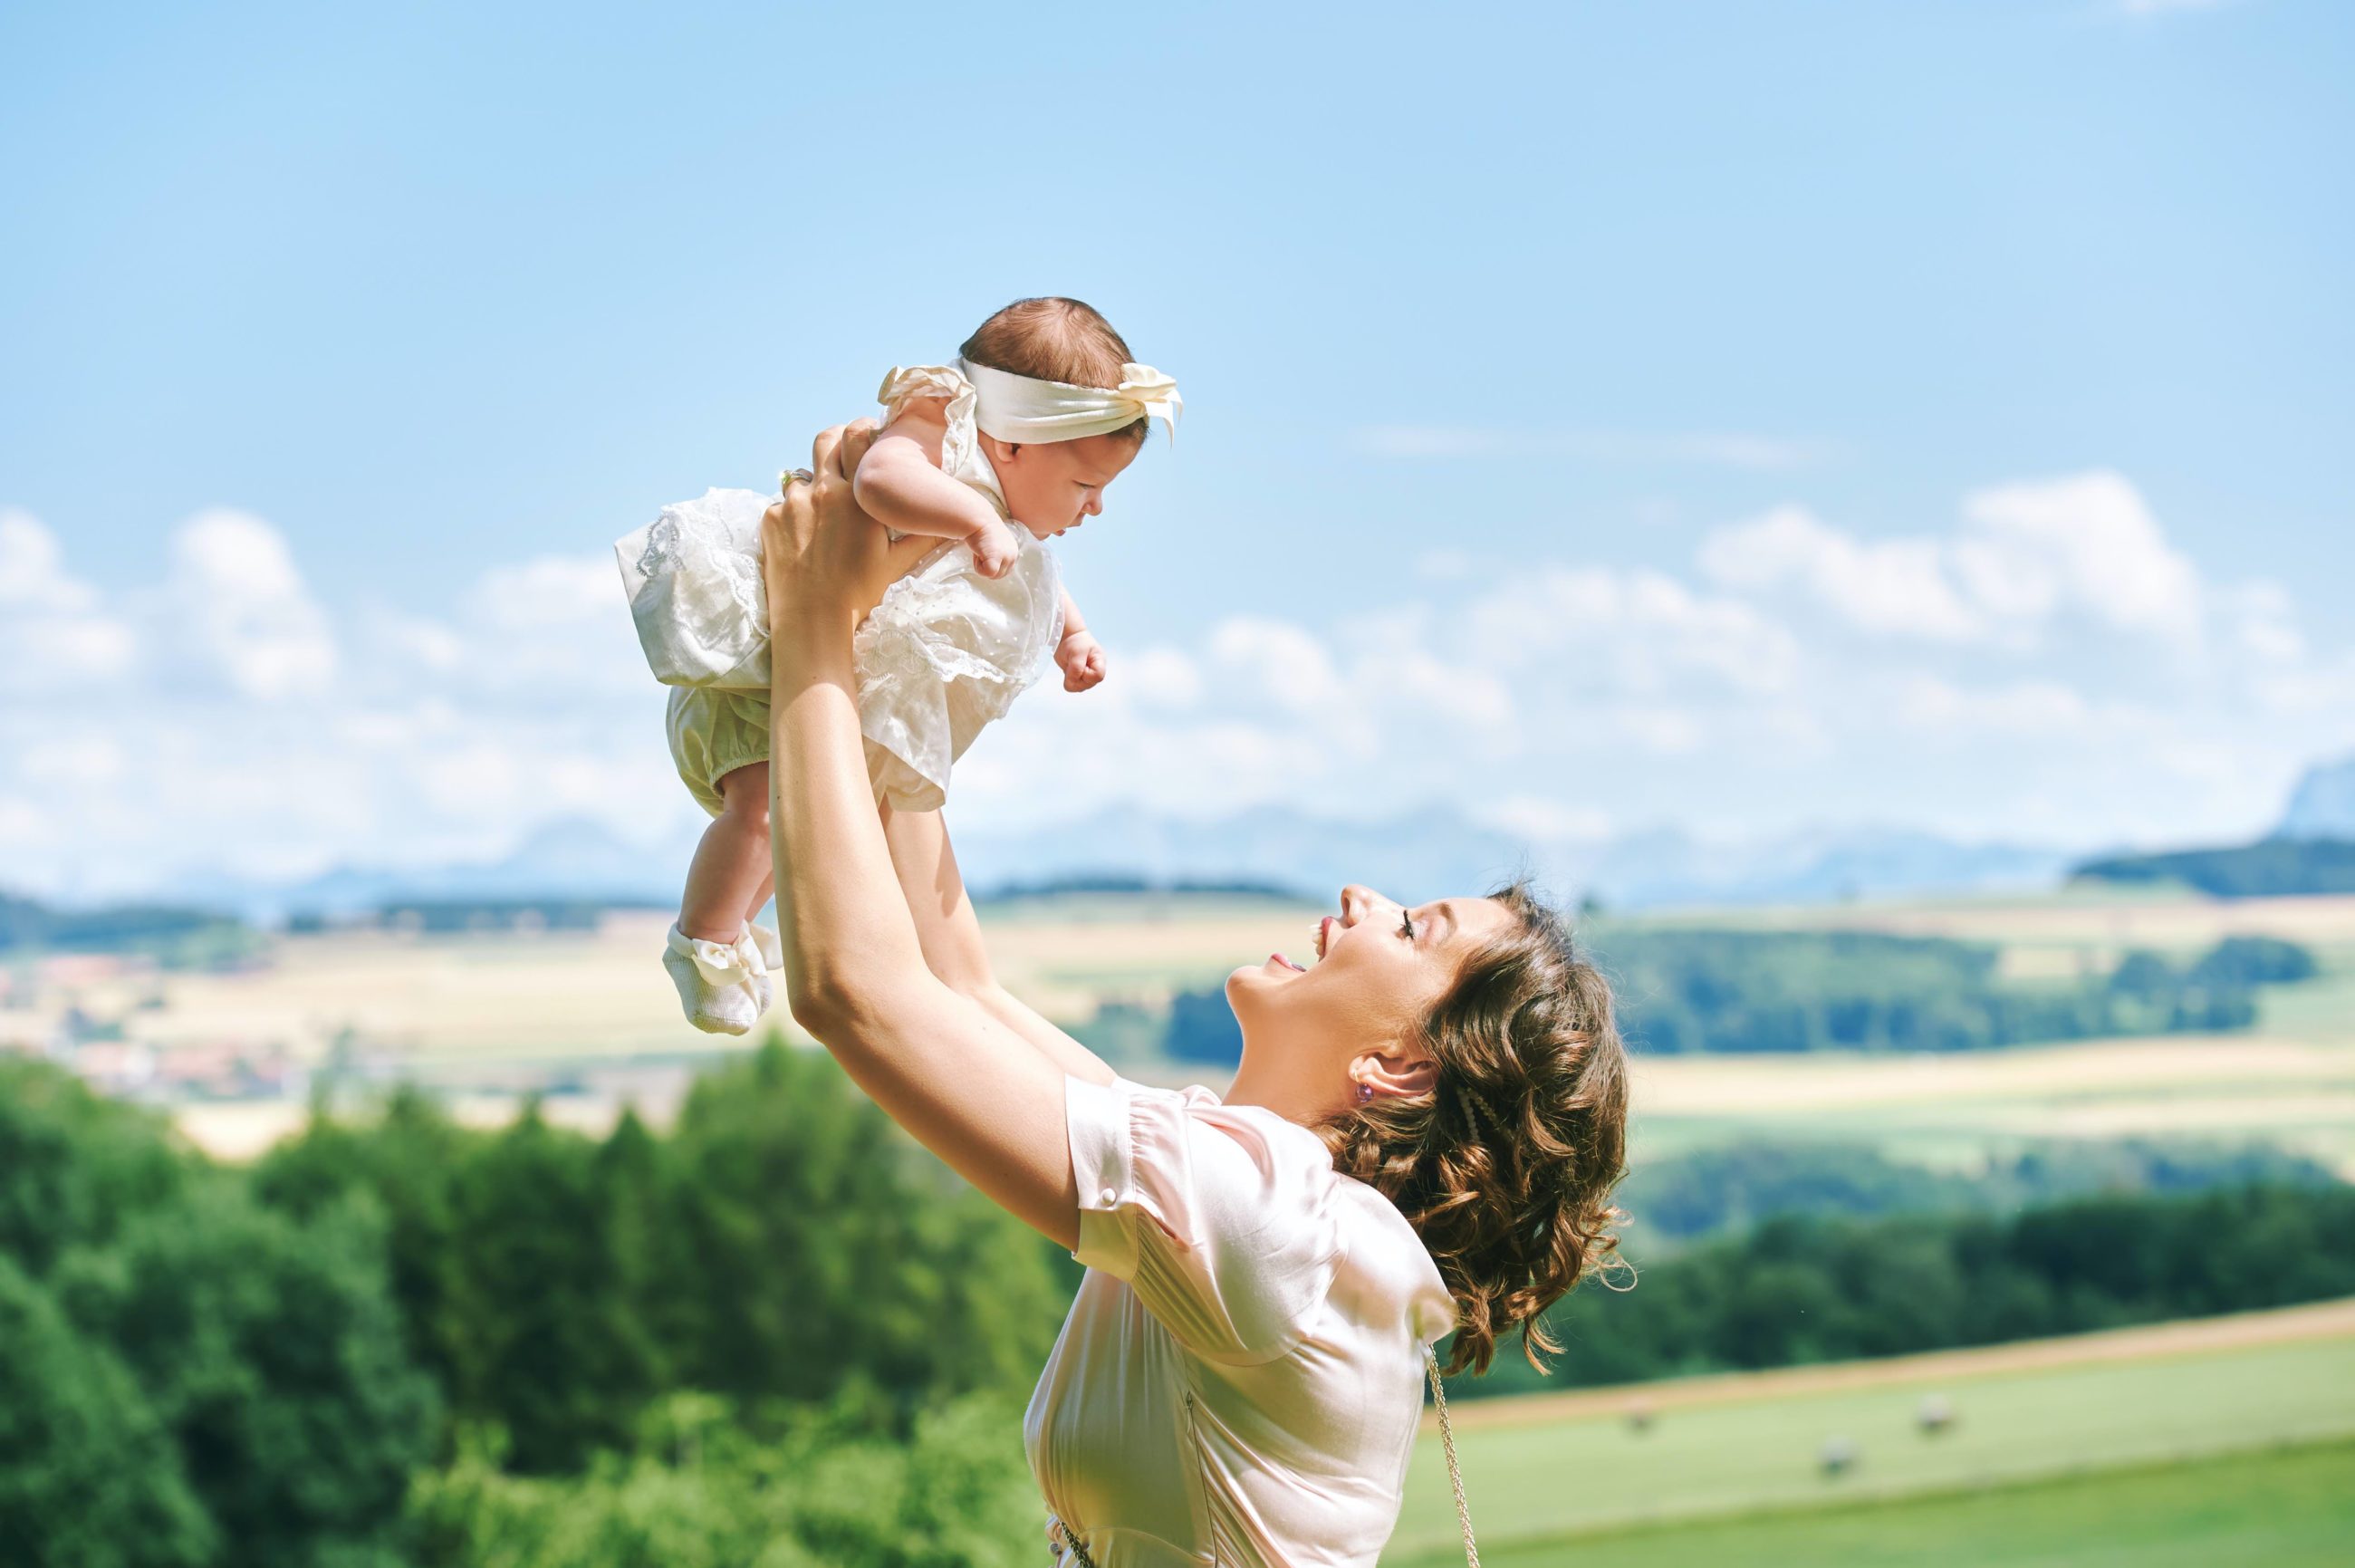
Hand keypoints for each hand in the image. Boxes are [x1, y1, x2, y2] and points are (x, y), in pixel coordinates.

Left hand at [762, 420, 934, 640]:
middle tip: (845, 461)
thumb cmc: (857, 593)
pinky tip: (805, 539)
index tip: (868, 437)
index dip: (863, 430)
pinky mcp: (771, 519)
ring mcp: (792, 503)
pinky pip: (783, 504)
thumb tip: (952, 527)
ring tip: (824, 515)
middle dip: (836, 443)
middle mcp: (822, 491)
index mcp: (856, 496)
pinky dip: (795, 514)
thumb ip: (922, 538)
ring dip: (814, 486)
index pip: (857, 435)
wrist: (812, 620)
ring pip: (803, 475)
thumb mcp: (896, 564)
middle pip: (825, 439)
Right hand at [969, 518, 1020, 579]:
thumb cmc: (981, 530)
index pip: (1004, 570)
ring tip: (980, 550)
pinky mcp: (997, 560)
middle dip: (987, 566)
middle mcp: (1013, 555)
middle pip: (999, 576)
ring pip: (992, 575)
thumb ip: (998, 556)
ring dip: (982, 566)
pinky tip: (978, 553)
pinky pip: (987, 573)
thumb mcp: (994, 545)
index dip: (992, 564)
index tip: (986, 550)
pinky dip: (978, 567)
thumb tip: (992, 569)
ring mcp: (1007, 557)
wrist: (978, 520)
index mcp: (1013, 551)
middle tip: (981, 550)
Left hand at [1057, 631, 1106, 692]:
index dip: (1087, 674)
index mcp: (1100, 662)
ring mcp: (1086, 676)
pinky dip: (1068, 680)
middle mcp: (1095, 671)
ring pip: (1080, 688)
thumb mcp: (1076, 653)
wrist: (1067, 637)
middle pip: (1088, 684)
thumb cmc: (1075, 642)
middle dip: (1077, 677)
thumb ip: (1076, 669)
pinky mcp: (1078, 678)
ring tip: (1070, 666)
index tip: (1081, 665)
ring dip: (1071, 679)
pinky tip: (1068, 670)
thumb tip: (1071, 683)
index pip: (1098, 677)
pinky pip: (1073, 686)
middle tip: (1072, 664)